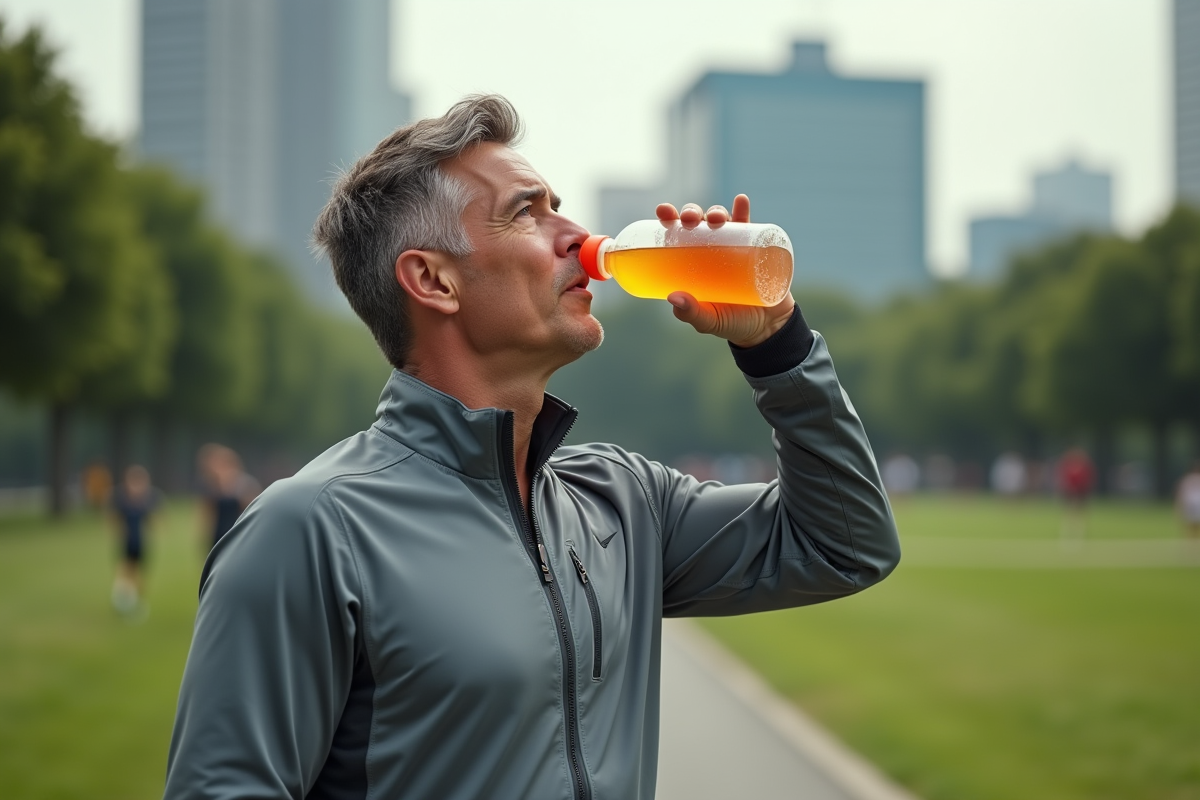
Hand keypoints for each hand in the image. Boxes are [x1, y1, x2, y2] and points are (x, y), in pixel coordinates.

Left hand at [654, 194, 795, 347]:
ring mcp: (733, 247)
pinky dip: (743, 210)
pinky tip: (740, 200)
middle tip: (688, 219)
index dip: (668, 220)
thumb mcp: (709, 321)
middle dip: (691, 213)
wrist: (768, 326)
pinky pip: (748, 225)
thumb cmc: (732, 323)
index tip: (663, 212)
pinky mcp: (756, 248)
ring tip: (716, 217)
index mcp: (692, 264)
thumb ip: (692, 313)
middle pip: (697, 224)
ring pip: (721, 220)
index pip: (677, 237)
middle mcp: (710, 251)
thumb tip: (673, 297)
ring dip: (715, 211)